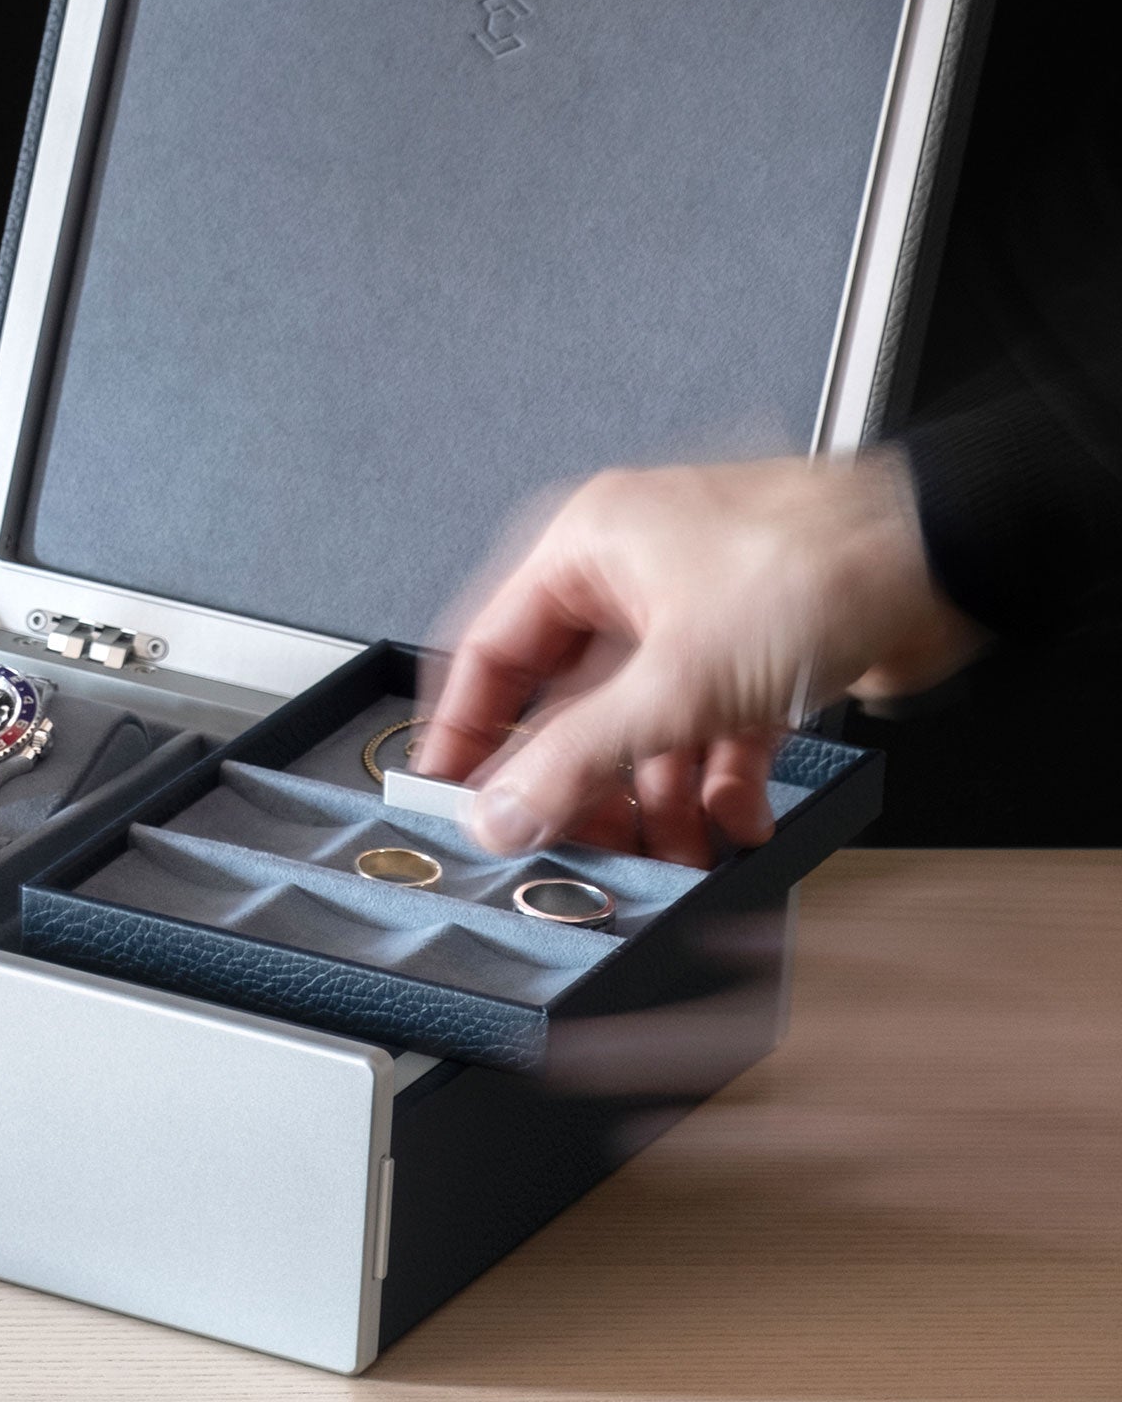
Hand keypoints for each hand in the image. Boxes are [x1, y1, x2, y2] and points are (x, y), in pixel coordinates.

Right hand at [415, 452, 986, 865]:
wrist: (948, 553)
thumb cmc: (821, 559)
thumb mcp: (675, 682)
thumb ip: (576, 756)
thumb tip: (500, 809)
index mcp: (585, 548)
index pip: (490, 651)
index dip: (466, 733)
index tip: (453, 798)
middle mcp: (630, 576)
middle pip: (570, 703)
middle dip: (581, 784)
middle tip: (577, 844)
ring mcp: (693, 614)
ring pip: (642, 726)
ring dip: (655, 798)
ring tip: (669, 853)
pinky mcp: (752, 650)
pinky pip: (708, 730)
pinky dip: (716, 783)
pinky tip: (732, 823)